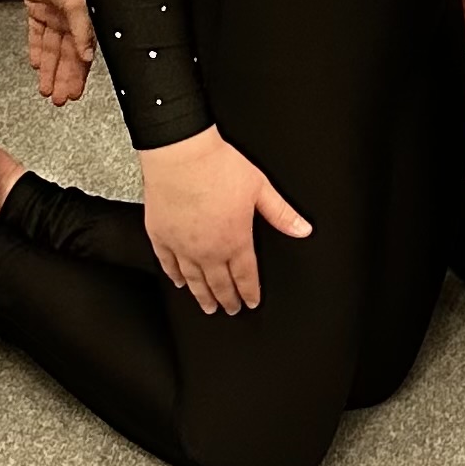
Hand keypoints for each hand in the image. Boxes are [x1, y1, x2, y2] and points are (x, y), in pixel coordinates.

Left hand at [17, 0, 96, 107]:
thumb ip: (83, 30)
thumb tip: (88, 56)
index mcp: (87, 14)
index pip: (84, 52)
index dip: (80, 74)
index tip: (76, 93)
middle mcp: (72, 16)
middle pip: (67, 55)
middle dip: (64, 77)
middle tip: (60, 99)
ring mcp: (54, 13)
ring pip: (52, 49)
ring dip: (50, 69)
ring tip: (47, 89)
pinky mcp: (37, 7)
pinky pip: (37, 35)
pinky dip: (37, 50)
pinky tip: (37, 65)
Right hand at [139, 126, 310, 314]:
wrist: (181, 155)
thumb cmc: (218, 167)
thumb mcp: (259, 188)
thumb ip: (281, 213)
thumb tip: (303, 229)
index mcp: (235, 241)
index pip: (245, 276)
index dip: (250, 292)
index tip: (251, 302)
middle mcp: (209, 251)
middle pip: (220, 284)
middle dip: (228, 300)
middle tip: (231, 310)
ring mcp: (182, 247)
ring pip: (194, 281)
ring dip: (203, 296)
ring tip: (208, 307)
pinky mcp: (161, 237)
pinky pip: (168, 265)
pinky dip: (175, 276)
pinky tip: (179, 282)